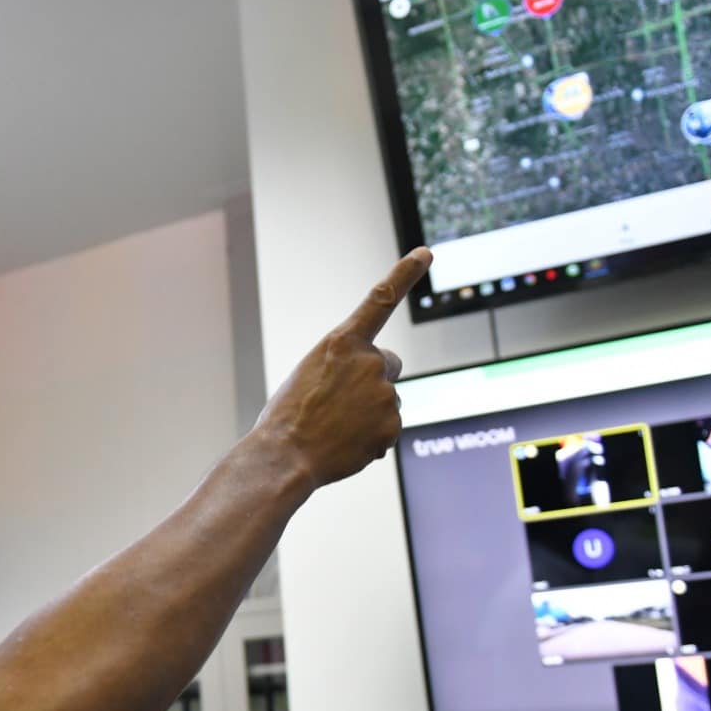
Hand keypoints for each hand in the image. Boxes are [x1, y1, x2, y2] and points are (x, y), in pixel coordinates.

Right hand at [250, 249, 429, 489]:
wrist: (284, 456)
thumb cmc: (288, 417)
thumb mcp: (309, 375)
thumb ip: (344, 368)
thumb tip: (371, 391)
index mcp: (341, 342)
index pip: (380, 300)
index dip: (405, 274)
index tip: (426, 254)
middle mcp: (369, 361)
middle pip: (389, 364)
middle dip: (374, 379)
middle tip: (341, 402)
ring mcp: (384, 393)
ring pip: (387, 399)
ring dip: (369, 412)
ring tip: (336, 427)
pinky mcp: (393, 424)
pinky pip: (389, 428)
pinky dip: (372, 438)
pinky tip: (347, 444)